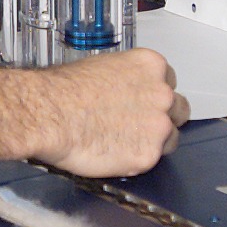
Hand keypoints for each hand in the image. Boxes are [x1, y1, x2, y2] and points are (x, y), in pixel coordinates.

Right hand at [37, 49, 187, 177]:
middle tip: (138, 125)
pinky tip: (115, 154)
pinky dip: (135, 160)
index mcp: (150, 66)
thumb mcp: (99, 67)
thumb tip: (121, 91)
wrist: (47, 114)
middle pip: (179, 109)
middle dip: (162, 117)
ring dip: (154, 141)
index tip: (142, 102)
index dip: (153, 95)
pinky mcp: (147, 156)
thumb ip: (123, 80)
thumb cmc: (62, 90)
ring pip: (171, 138)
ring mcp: (158, 126)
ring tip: (125, 143)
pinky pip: (150, 160)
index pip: (168, 81)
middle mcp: (161, 94)